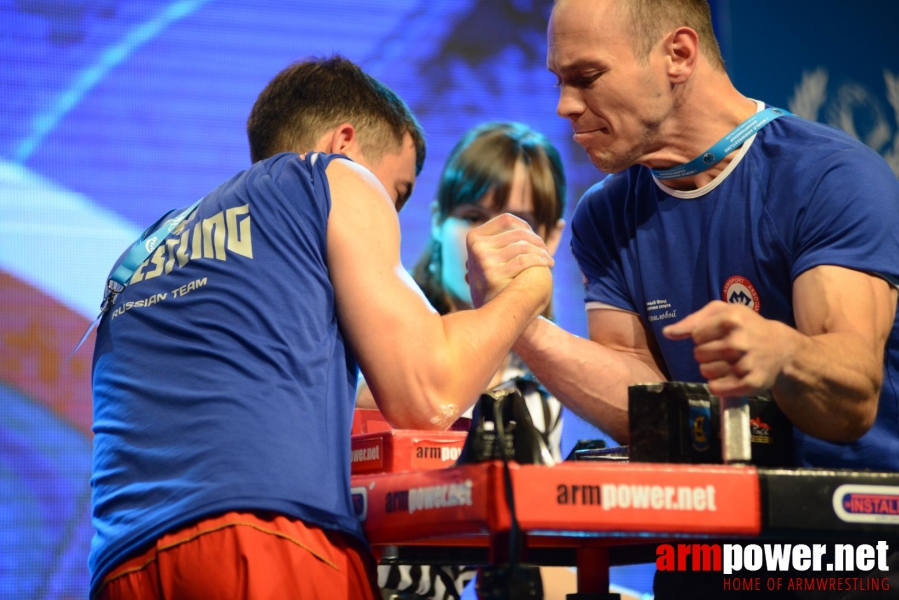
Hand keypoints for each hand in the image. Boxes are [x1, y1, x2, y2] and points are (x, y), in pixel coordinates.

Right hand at [466, 213, 553, 307]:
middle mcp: (476, 247)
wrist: (491, 312)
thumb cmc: (498, 281)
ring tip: (548, 259)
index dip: (524, 225)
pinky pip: (524, 261)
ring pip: (523, 247)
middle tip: (546, 250)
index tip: (534, 236)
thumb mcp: (495, 255)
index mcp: (474, 238)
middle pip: (518, 234)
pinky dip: (538, 260)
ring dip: (541, 252)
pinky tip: (546, 265)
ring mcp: (483, 261)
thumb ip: (512, 237)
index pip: (505, 219)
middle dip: (537, 240)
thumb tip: (563, 224)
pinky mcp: (494, 275)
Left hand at [662, 300, 797, 397]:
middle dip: (707, 353)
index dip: (703, 336)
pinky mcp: (750, 383)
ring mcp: (745, 364)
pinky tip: (730, 376)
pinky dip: (718, 384)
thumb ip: (692, 321)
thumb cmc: (745, 326)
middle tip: (725, 350)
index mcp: (730, 319)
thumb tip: (667, 333)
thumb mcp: (721, 312)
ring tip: (729, 362)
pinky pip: (715, 388)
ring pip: (705, 372)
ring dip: (712, 368)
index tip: (719, 335)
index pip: (695, 336)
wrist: (780, 347)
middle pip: (698, 354)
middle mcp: (738, 342)